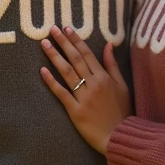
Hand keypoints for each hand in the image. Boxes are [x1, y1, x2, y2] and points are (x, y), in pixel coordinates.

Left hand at [41, 25, 131, 155]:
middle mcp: (93, 84)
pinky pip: (61, 93)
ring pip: (66, 72)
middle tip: (52, 29)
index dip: (76, 40)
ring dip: (54, 56)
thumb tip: (108, 44)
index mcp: (104, 77)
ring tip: (44, 44)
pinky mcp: (75, 111)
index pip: (87, 53)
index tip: (67, 28)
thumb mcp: (122, 86)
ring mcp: (83, 97)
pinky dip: (51, 81)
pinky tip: (42, 70)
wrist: (120, 136)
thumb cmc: (122, 111)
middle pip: (75, 59)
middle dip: (63, 42)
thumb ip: (113, 65)